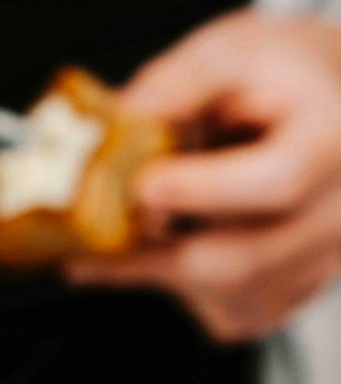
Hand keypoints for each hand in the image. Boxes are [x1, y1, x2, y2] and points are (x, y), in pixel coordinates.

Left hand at [66, 12, 340, 341]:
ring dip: (157, 270)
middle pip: (238, 260)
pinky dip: (176, 285)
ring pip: (219, 295)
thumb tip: (113, 127)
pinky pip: (217, 311)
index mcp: (331, 143)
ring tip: (124, 231)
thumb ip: (174, 86)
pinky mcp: (286, 301)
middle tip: (86, 245)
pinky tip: (172, 243)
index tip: (143, 186)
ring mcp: (316, 267)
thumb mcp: (230, 54)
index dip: (205, 190)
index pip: (277, 181)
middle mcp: (336, 214)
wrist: (321, 112)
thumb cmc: (277, 81)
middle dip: (151, 254)